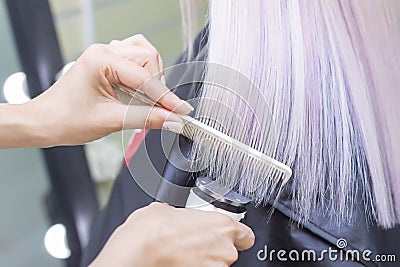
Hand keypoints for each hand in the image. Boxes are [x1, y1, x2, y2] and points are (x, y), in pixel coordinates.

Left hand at [26, 34, 191, 146]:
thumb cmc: (65, 119)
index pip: (145, 77)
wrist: (45, 122)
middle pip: (149, 59)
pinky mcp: (107, 64)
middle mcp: (104, 52)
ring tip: (150, 99)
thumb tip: (172, 120)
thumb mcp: (110, 121)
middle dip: (159, 85)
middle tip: (163, 110)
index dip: (166, 97)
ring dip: (153, 76)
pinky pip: (135, 59)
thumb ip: (146, 118)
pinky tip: (140, 90)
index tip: (181, 112)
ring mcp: (105, 55)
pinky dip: (144, 74)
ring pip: (145, 55)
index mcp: (101, 60)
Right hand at [89, 202, 254, 266]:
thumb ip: (183, 215)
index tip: (226, 236)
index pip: (246, 235)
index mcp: (222, 226)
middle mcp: (224, 250)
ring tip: (180, 255)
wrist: (136, 253)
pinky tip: (177, 263)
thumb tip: (178, 217)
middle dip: (212, 248)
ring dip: (202, 260)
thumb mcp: (167, 210)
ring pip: (215, 265)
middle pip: (228, 251)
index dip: (236, 236)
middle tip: (191, 244)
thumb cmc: (151, 232)